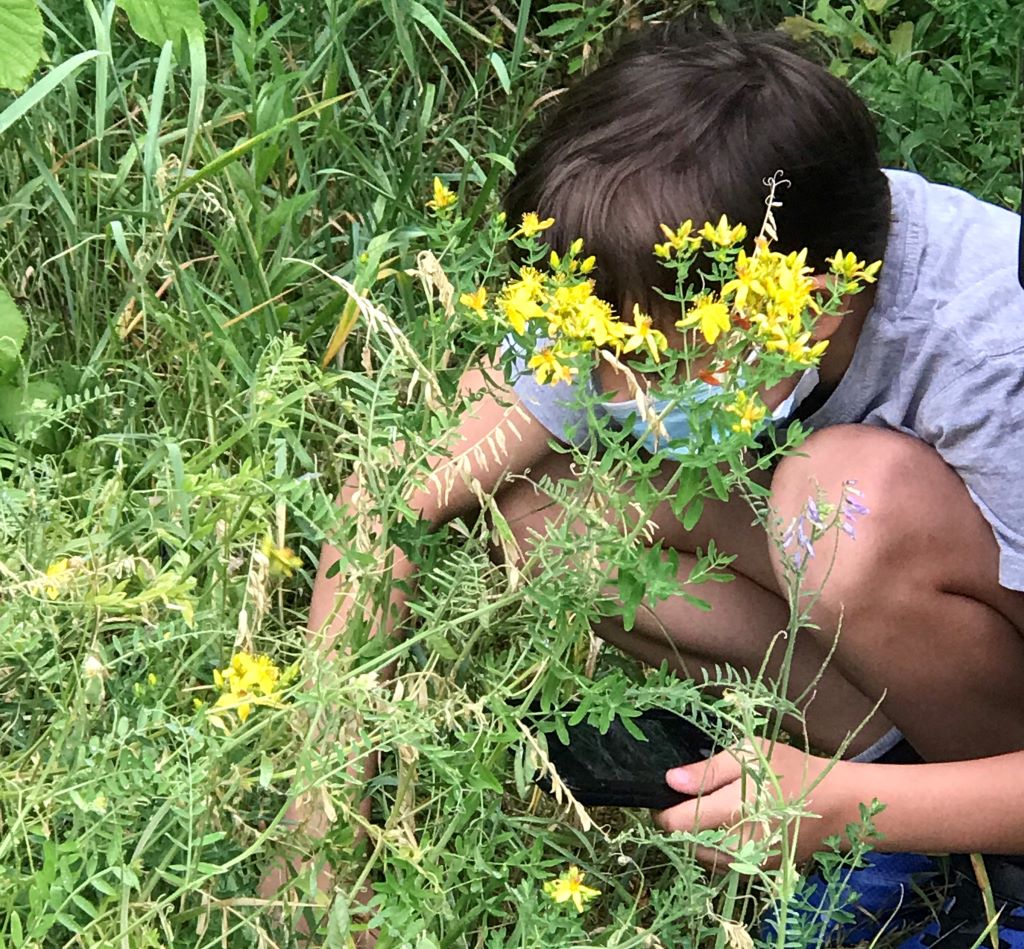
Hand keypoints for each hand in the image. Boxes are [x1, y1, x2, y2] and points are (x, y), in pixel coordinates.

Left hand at [654, 740, 866, 868]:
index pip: (673, 824)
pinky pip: (721, 861)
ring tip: (710, 807)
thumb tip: (669, 780)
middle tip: (690, 795)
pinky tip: (728, 823)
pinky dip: (715, 845)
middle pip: (683, 842)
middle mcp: (734, 845)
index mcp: (730, 812)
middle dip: (678, 820)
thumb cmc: (789, 770)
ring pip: (700, 855)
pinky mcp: (757, 871)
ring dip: (695, 835)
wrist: (836, 805)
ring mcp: (746, 864)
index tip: (667, 791)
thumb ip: (706, 770)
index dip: (662, 808)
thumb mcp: (748, 753)